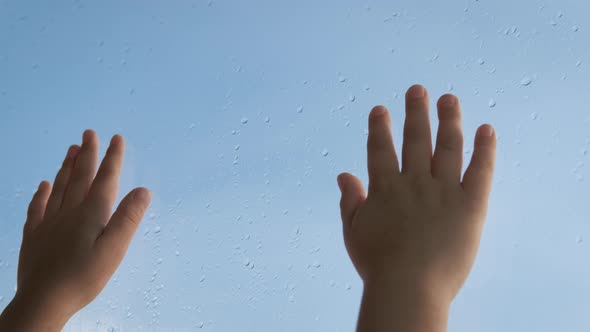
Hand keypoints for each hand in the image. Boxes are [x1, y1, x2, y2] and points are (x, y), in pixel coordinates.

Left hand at [0, 130, 150, 330]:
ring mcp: (48, 222)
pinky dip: (42, 193)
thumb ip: (128, 218)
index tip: (117, 138)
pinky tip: (44, 184)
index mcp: (91, 213)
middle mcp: (69, 211)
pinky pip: (38, 207)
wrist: (43, 300)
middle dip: (87, 153)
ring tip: (71, 148)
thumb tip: (143, 190)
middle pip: (80, 176)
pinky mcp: (34, 235)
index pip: (105, 179)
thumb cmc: (84, 277)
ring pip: (59, 186)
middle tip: (89, 132)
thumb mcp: (114, 250)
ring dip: (67, 166)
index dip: (112, 158)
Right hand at [337, 85, 495, 330]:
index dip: (379, 127)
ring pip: (447, 147)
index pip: (381, 149)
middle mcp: (414, 182)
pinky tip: (485, 128)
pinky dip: (484, 149)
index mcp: (385, 188)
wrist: (409, 287)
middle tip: (418, 89)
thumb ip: (350, 200)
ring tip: (449, 98)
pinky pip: (480, 171)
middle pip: (416, 139)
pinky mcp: (470, 206)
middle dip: (416, 112)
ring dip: (448, 119)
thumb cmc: (378, 263)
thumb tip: (344, 174)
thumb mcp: (353, 231)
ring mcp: (443, 191)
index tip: (380, 109)